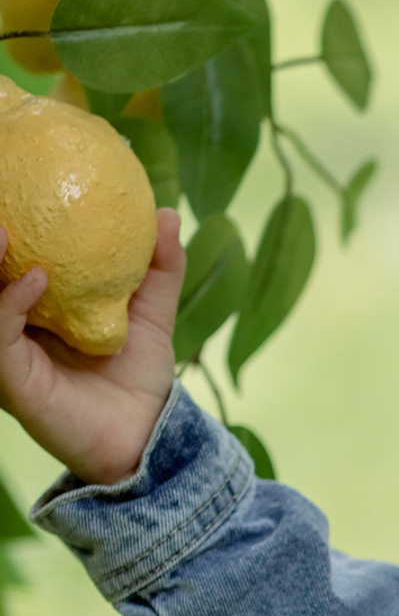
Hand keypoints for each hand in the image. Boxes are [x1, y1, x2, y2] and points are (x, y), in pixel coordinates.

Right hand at [0, 210, 184, 487]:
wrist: (147, 436)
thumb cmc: (138, 376)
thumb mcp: (149, 313)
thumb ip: (157, 268)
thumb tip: (165, 211)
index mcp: (26, 306)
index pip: (3, 261)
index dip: (3, 227)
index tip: (12, 179)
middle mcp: (5, 327)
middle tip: (0, 195)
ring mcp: (3, 352)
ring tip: (1, 229)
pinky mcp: (9, 381)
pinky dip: (8, 304)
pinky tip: (35, 280)